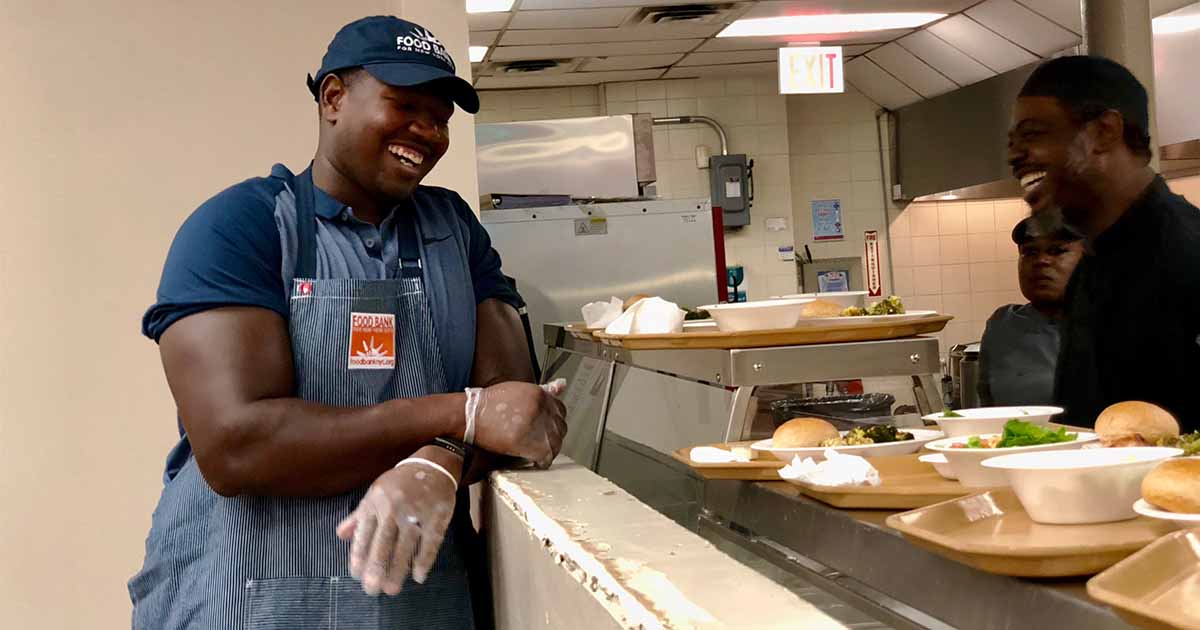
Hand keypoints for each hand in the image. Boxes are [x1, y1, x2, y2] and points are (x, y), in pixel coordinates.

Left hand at [335, 459, 456, 595]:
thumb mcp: (375, 493)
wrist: (432, 465)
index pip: (365, 534)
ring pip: (405, 547)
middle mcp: (394, 509)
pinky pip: (431, 542)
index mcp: (375, 503)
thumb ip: (359, 515)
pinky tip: (418, 576)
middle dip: (376, 569)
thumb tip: (340, 535)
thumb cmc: (399, 483)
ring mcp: (417, 513)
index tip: (356, 576)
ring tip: (391, 590)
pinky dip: (424, 560)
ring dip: (398, 570)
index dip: (359, 556)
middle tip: (372, 590)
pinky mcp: (437, 517)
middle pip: (383, 544)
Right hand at [468, 379, 567, 468]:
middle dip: (553, 437)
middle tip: (541, 443)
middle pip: (560, 428)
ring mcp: (534, 424)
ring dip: (549, 450)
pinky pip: (545, 454)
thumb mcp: (518, 390)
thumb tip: (562, 384)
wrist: (469, 415)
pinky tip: (536, 460)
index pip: (560, 411)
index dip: (553, 422)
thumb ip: (543, 390)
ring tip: (538, 452)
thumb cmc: (488, 404)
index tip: (546, 429)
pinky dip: (543, 460)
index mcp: (538, 394)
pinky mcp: (526, 441)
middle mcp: (539, 407)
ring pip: (555, 442)